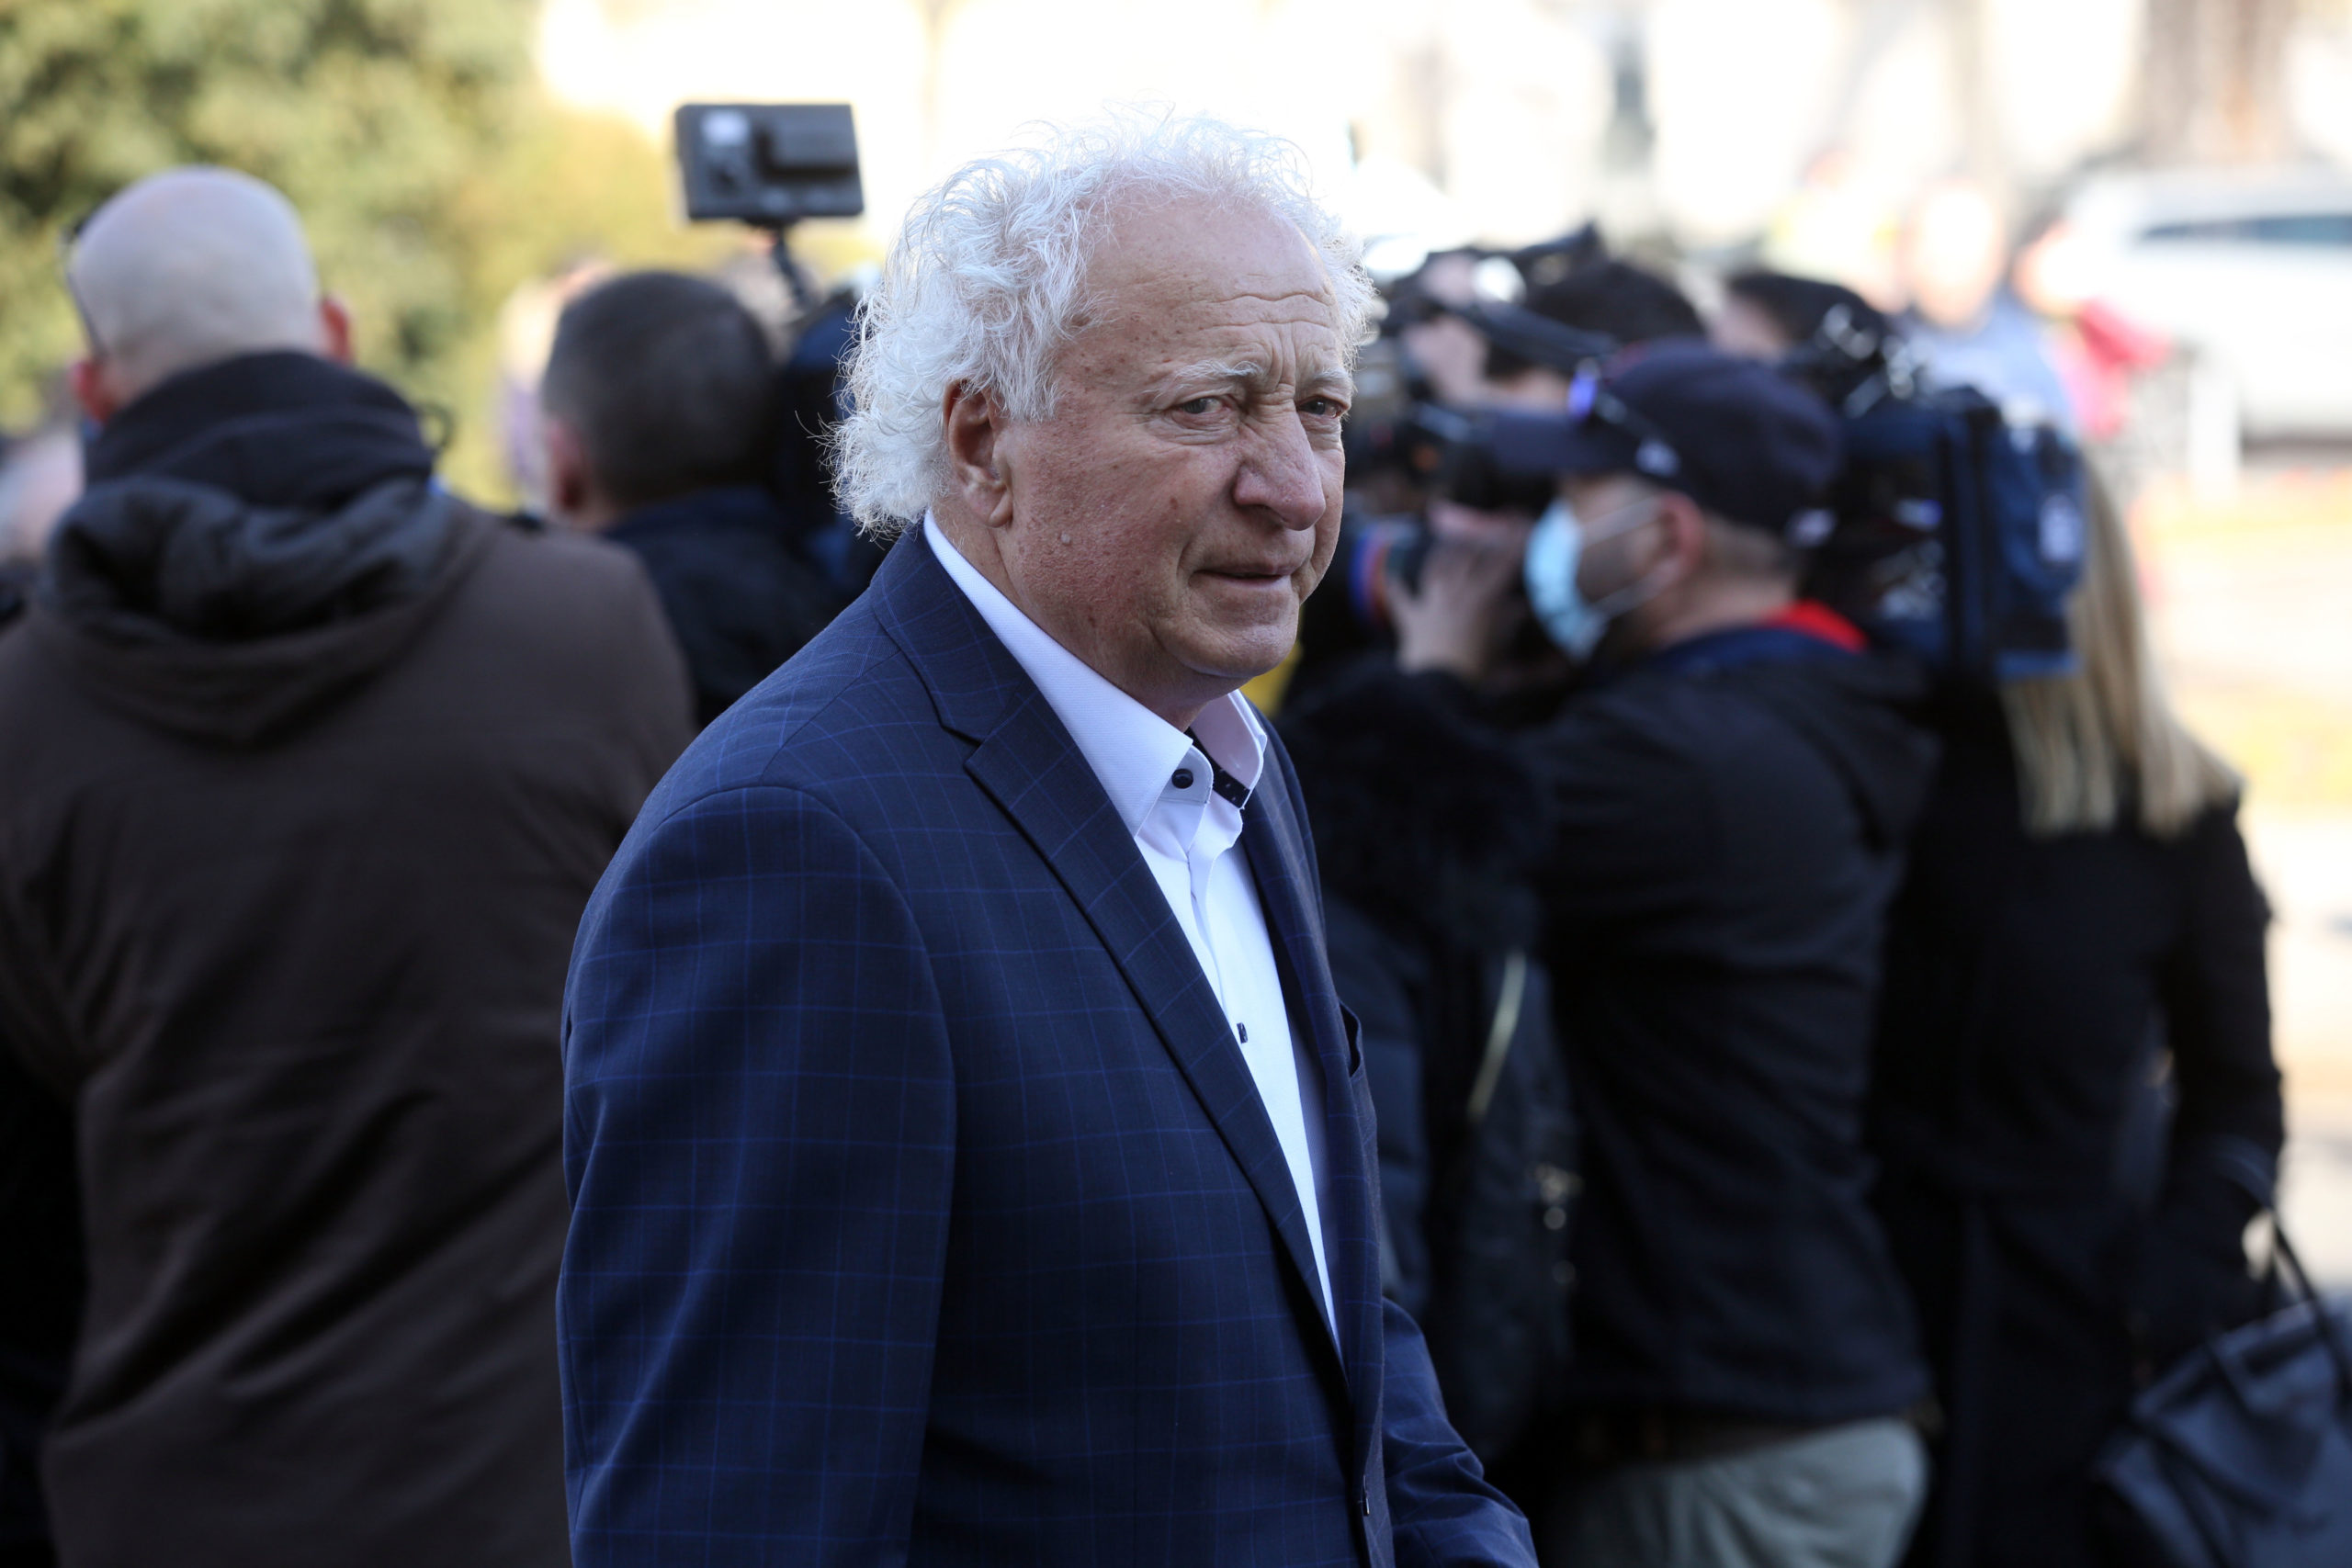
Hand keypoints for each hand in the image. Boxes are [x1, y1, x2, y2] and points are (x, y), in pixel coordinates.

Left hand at [1390, 533, 1524, 681]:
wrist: (1437, 684)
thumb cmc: (1475, 670)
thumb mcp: (1499, 646)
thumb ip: (1509, 623)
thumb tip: (1520, 608)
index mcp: (1482, 600)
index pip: (1501, 567)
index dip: (1510, 550)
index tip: (1519, 534)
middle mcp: (1455, 595)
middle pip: (1466, 560)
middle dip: (1476, 547)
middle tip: (1482, 539)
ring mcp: (1431, 604)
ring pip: (1435, 570)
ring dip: (1441, 555)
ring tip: (1446, 546)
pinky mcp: (1411, 619)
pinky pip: (1400, 598)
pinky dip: (1397, 587)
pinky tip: (1393, 577)